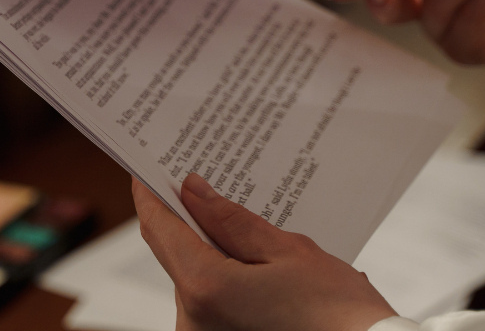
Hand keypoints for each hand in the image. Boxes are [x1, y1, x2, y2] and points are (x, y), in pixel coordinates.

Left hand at [133, 174, 396, 330]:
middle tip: (206, 184)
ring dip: (211, 250)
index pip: (160, 229)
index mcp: (206, 290)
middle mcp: (192, 321)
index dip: (150, 195)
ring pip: (194, 277)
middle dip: (190, 220)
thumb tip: (193, 191)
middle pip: (175, 254)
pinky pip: (208, 300)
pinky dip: (223, 277)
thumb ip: (232, 220)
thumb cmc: (338, 314)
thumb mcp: (289, 251)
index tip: (146, 169)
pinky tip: (254, 264)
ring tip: (247, 227)